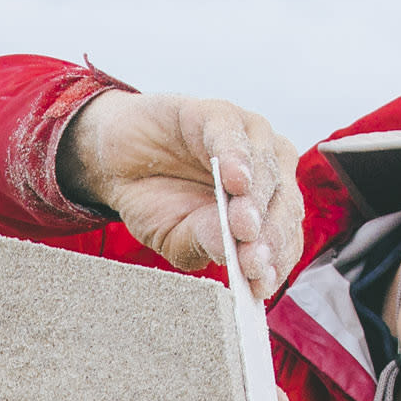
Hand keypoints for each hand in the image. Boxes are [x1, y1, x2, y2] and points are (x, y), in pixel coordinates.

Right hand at [60, 90, 303, 297]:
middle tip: (252, 262)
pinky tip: (234, 179)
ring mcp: (249, 140)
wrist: (117, 162)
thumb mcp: (176, 237)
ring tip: (242, 226)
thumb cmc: (157, 202)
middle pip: (283, 204)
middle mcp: (269, 173)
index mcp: (267, 210)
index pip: (283, 238)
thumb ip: (205, 242)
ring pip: (267, 169)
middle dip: (268, 236)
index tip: (260, 285)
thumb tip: (230, 253)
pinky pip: (234, 135)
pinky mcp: (221, 115)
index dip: (274, 261)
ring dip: (255, 200)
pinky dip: (237, 157)